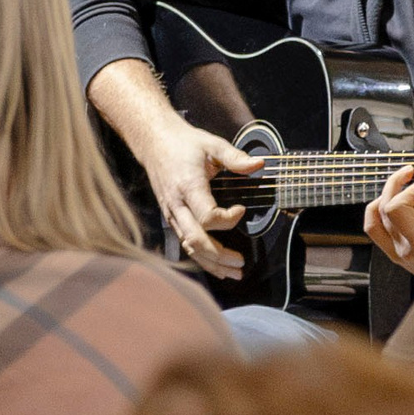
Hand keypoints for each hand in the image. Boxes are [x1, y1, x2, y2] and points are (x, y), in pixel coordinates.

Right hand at [135, 119, 262, 276]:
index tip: (241, 210)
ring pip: (189, 247)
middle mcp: (177, 204)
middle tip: (241, 261)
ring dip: (211, 263)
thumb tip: (260, 165)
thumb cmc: (183, 143)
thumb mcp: (212, 144)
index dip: (228, 220)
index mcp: (188, 186)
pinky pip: (184, 243)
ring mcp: (171, 213)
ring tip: (233, 272)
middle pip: (196, 239)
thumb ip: (235, 158)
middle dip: (219, 255)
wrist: (153, 142)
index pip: (207, 216)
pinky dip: (200, 258)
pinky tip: (216, 267)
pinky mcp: (171, 217)